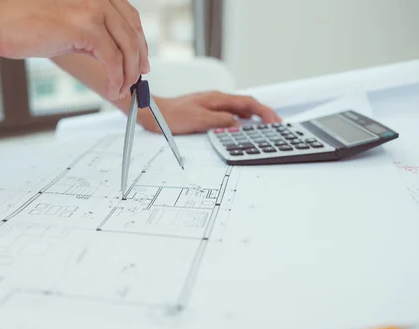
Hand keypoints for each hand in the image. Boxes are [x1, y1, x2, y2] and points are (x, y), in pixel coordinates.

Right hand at [0, 0, 148, 100]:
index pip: (129, 17)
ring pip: (127, 47)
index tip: (140, 61)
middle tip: (136, 81)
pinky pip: (113, 60)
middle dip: (138, 60)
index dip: (139, 41)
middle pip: (132, 32)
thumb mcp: (60, 21)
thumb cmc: (16, 20)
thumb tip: (103, 52)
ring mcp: (92, 9)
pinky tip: (112, 89)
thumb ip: (84, 30)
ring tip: (121, 90)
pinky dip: (116, 78)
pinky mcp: (84, 28)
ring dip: (128, 74)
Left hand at [139, 92, 281, 133]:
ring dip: (253, 117)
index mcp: (218, 99)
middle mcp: (217, 99)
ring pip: (239, 109)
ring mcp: (212, 104)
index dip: (264, 112)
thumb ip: (220, 120)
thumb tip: (238, 124)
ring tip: (265, 127)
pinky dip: (240, 119)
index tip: (275, 121)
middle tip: (276, 125)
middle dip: (263, 114)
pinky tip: (242, 127)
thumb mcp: (199, 120)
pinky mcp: (206, 110)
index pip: (248, 103)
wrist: (154, 113)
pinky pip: (229, 113)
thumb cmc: (172, 116)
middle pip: (247, 104)